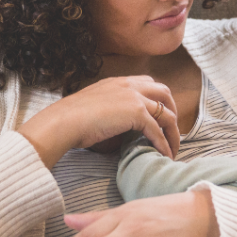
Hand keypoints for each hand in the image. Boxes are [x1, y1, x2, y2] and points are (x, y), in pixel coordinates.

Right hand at [19, 76, 179, 168]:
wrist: (63, 121)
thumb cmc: (71, 118)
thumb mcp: (94, 104)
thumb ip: (111, 107)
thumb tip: (120, 125)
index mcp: (119, 81)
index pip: (148, 83)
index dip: (159, 98)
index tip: (161, 114)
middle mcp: (130, 85)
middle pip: (164, 93)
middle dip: (173, 110)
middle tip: (173, 130)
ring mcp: (135, 97)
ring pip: (166, 113)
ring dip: (173, 132)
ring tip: (173, 148)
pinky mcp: (136, 113)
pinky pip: (158, 130)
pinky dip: (164, 143)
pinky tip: (165, 154)